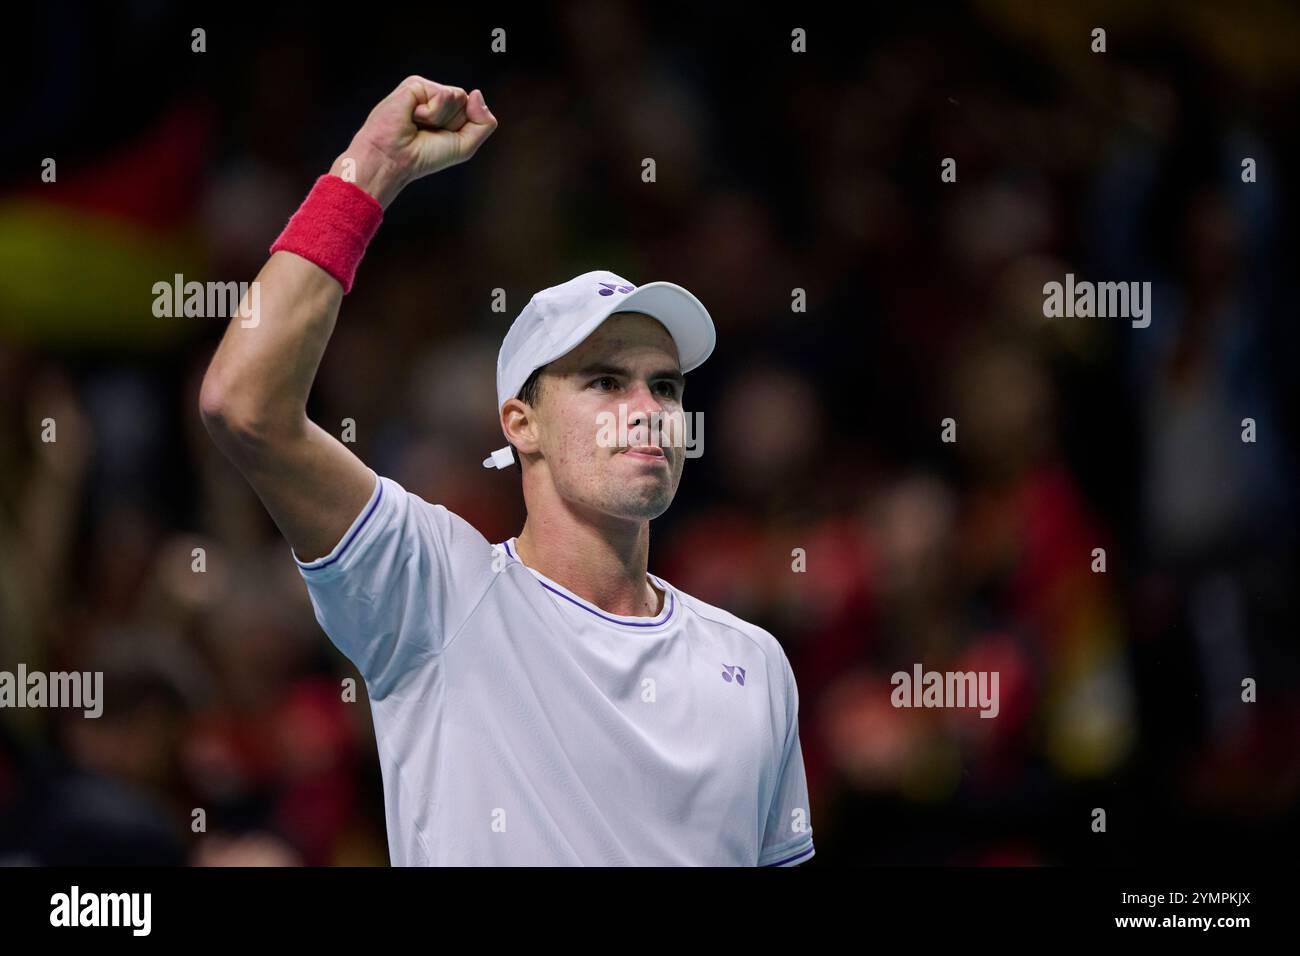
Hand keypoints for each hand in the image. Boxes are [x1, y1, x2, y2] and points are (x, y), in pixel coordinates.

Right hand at [331, 76, 497, 206]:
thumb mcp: (465, 146)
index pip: (475, 110)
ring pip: (458, 97)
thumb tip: (477, 93)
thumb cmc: (424, 156)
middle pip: (467, 102)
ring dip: (440, 118)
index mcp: (448, 111)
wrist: (393, 158)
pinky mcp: (415, 84)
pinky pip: (443, 95)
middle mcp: (437, 98)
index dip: (463, 129)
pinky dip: (431, 113)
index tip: (441, 138)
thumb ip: (484, 123)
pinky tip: (412, 116)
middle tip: (428, 132)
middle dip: (453, 123)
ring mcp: (426, 89)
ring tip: (418, 124)